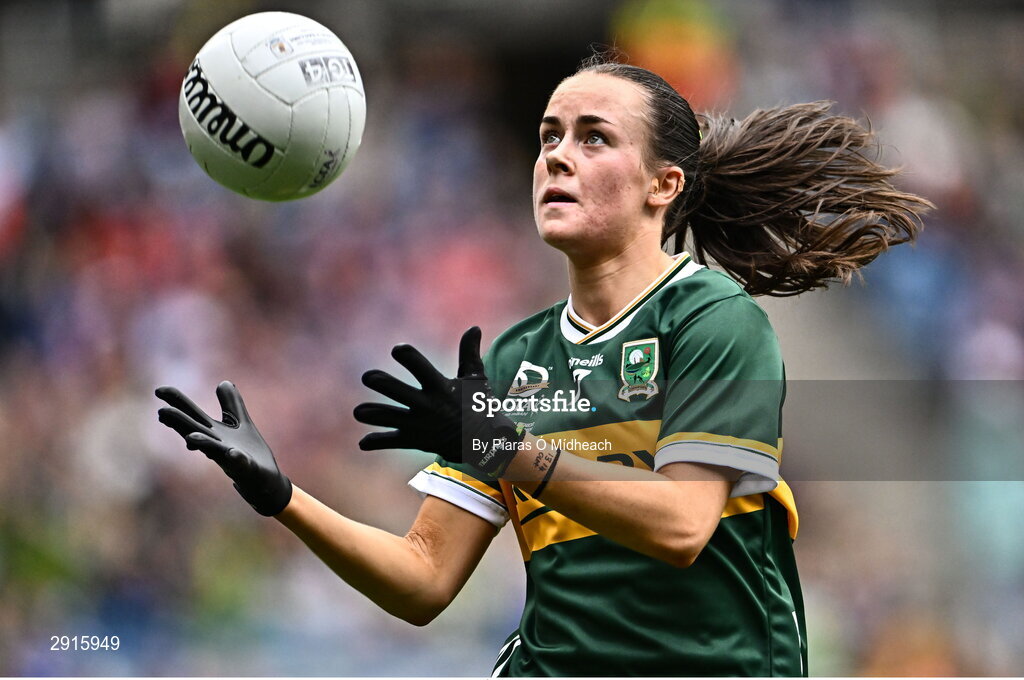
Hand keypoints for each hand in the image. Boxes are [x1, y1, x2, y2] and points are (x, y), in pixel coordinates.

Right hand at [155, 381, 291, 515]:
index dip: (177, 402)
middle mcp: (216, 445)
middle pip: (195, 431)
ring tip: (190, 436)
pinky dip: (236, 458)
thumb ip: (231, 404)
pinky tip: (233, 453)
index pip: (192, 415)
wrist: (265, 481)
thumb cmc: (249, 452)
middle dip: (180, 423)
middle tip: (162, 412)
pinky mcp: (246, 469)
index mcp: (214, 432)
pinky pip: (240, 463)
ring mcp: (230, 458)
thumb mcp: (240, 423)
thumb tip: (223, 382)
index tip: (158, 390)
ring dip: (201, 442)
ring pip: (212, 449)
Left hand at [353, 327, 522, 476]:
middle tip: (367, 377)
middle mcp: (428, 405)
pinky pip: (393, 442)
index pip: (422, 368)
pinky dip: (377, 442)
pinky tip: (363, 442)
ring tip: (358, 412)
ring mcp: (420, 424)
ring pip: (391, 418)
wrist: (480, 442)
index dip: (408, 357)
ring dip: (373, 414)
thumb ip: (469, 353)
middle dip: (382, 383)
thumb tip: (474, 327)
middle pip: (400, 392)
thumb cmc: (475, 405)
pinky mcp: (415, 440)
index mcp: (440, 387)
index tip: (397, 350)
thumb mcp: (474, 378)